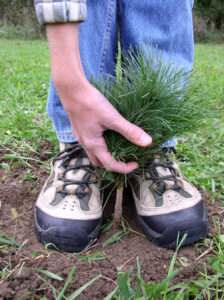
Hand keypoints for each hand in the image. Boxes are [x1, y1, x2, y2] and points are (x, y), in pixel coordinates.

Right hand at [47, 23, 151, 172]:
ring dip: (106, 155)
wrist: (71, 89)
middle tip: (127, 160)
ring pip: (94, 153)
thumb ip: (130, 131)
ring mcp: (81, 136)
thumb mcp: (112, 118)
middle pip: (99, 163)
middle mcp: (85, 144)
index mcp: (93, 145)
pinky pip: (90, 143)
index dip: (124, 168)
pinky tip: (107, 136)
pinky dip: (101, 146)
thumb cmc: (91, 103)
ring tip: (119, 149)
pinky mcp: (80, 128)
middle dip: (114, 165)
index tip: (136, 164)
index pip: (110, 165)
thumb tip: (148, 143)